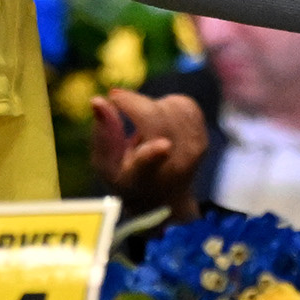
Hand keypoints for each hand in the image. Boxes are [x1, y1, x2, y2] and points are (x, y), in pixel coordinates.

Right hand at [90, 89, 207, 219]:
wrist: (166, 199)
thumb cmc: (129, 180)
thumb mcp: (106, 166)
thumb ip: (102, 135)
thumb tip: (97, 100)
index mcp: (143, 177)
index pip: (149, 165)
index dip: (154, 154)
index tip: (163, 146)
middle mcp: (171, 165)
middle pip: (155, 119)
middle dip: (134, 103)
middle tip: (119, 102)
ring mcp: (193, 151)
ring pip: (170, 106)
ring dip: (152, 105)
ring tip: (143, 123)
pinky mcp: (203, 138)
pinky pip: (185, 104)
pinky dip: (169, 104)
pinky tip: (161, 118)